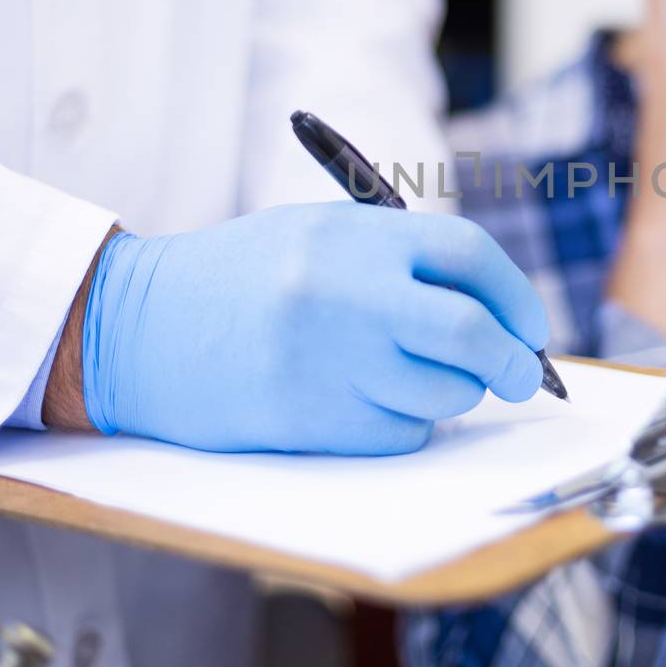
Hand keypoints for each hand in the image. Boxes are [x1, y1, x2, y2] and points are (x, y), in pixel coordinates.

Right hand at [77, 202, 549, 454]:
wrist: (135, 329)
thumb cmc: (238, 277)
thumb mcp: (316, 234)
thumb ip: (400, 259)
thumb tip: (497, 308)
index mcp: (350, 237)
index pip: (468, 255)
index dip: (514, 293)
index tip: (530, 324)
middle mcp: (346, 296)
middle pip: (473, 333)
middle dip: (514, 360)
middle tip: (520, 372)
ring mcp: (330, 363)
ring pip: (445, 392)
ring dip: (458, 393)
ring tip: (429, 378)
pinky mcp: (312, 423)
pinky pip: (402, 432)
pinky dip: (408, 423)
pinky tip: (373, 402)